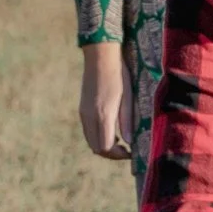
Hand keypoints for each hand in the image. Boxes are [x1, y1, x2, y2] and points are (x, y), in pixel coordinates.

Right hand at [79, 43, 130, 162]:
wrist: (100, 56)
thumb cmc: (119, 75)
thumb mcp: (128, 97)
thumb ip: (127, 121)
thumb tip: (130, 142)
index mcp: (103, 114)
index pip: (105, 147)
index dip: (118, 155)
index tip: (131, 152)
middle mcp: (89, 116)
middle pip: (96, 148)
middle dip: (111, 154)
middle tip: (126, 150)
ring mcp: (83, 113)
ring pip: (90, 141)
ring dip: (103, 146)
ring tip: (120, 142)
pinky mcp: (82, 109)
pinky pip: (88, 131)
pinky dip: (97, 137)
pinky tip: (110, 130)